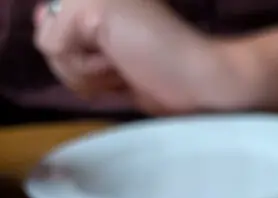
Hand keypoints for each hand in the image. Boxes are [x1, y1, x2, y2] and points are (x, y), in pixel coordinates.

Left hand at [33, 0, 261, 114]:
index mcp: (106, 3)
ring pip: (49, 45)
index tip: (125, 66)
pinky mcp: (90, 7)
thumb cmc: (172, 79)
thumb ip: (75, 42)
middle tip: (129, 67)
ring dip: (87, 72)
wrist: (207, 78)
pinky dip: (87, 70)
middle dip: (82, 68)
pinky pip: (56, 49)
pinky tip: (123, 64)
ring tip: (128, 66)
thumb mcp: (113, 62)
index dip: (81, 60)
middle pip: (48, 37)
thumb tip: (40, 18)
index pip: (54, 28)